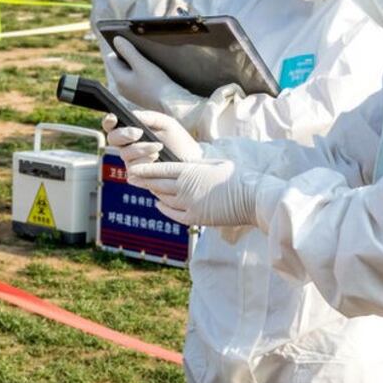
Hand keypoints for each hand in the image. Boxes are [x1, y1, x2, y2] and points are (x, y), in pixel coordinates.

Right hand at [102, 110, 202, 165]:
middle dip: (124, 134)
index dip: (109, 121)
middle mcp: (128, 146)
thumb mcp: (167, 124)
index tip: (114, 118)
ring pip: (124, 154)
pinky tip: (156, 160)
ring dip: (140, 149)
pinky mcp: (138, 175)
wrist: (191, 162)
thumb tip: (134, 114)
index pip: (112, 126)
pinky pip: (132, 169)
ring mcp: (131, 161)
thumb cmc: (179, 141)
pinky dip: (143, 163)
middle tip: (139, 132)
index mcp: (132, 131)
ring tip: (158, 147)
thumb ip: (150, 117)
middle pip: (112, 139)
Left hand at [106, 37, 202, 118]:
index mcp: (119, 80)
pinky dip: (142, 74)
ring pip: (129, 73)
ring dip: (137, 66)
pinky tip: (153, 74)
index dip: (120, 50)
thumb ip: (128, 51)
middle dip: (129, 58)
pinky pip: (136, 80)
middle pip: (120, 65)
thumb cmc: (157, 84)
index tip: (133, 46)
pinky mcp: (140, 96)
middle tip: (143, 54)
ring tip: (149, 64)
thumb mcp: (142, 64)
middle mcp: (122, 88)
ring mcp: (131, 93)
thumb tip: (116, 40)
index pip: (111, 59)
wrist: (171, 104)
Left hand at [129, 160, 256, 225]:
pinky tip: (158, 204)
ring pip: (164, 199)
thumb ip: (197, 166)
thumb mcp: (215, 164)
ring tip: (145, 188)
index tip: (133, 168)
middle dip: (143, 181)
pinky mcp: (195, 218)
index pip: (161, 170)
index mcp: (191, 172)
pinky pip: (173, 214)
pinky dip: (163, 208)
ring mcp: (189, 205)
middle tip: (130, 177)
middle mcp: (185, 189)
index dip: (145, 170)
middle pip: (157, 185)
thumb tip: (186, 167)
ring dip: (153, 193)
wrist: (252, 198)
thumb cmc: (238, 177)